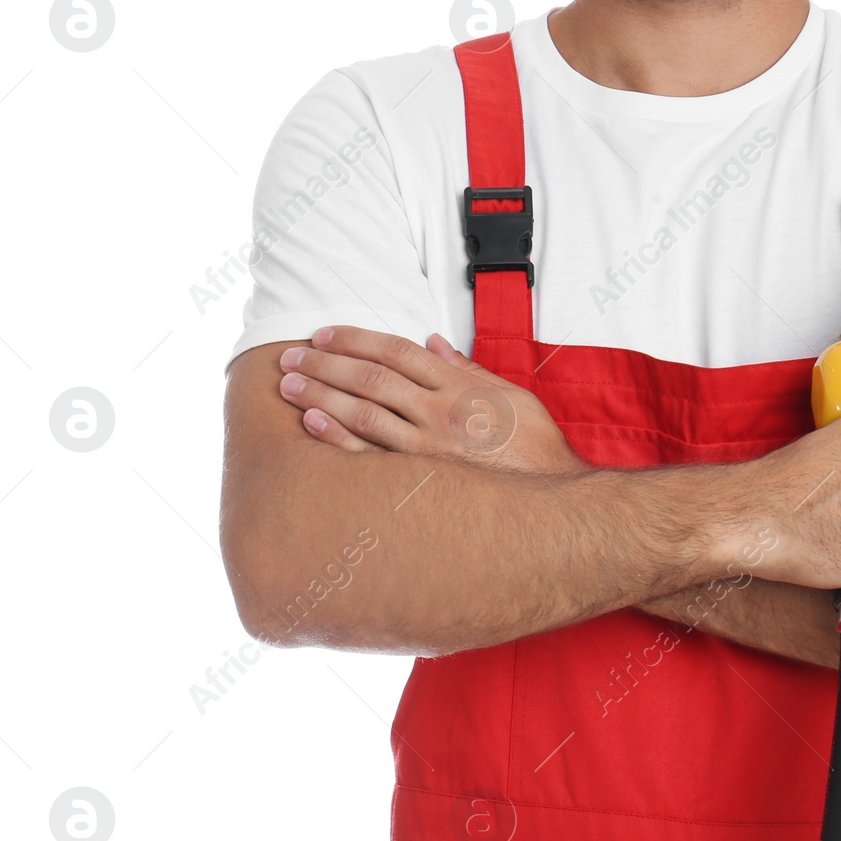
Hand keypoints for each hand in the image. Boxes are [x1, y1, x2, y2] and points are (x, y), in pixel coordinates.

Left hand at [277, 325, 590, 474]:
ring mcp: (428, 450)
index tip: (325, 333)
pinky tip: (310, 425)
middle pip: (371, 378)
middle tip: (291, 356)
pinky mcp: (421, 484)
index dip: (357, 338)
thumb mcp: (513, 397)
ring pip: (363, 413)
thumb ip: (469, 369)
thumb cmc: (536, 452)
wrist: (552, 507)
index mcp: (460, 388)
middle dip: (326, 363)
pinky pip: (370, 458)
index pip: (398, 352)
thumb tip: (433, 342)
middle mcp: (440, 414)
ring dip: (320, 395)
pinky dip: (338, 439)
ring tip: (288, 384)